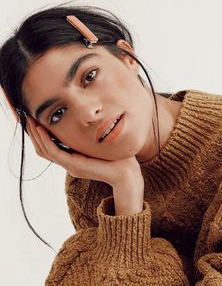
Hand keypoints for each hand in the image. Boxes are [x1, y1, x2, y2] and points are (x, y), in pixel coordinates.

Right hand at [26, 117, 143, 190]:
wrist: (127, 173)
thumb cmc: (115, 157)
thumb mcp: (98, 143)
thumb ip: (88, 136)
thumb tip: (84, 119)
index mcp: (72, 158)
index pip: (48, 147)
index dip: (38, 134)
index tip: (33, 118)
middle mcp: (68, 163)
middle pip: (42, 148)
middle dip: (32, 133)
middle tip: (25, 117)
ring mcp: (70, 165)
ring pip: (45, 150)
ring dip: (35, 135)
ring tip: (29, 120)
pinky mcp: (75, 165)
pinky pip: (55, 153)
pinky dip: (45, 141)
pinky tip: (41, 129)